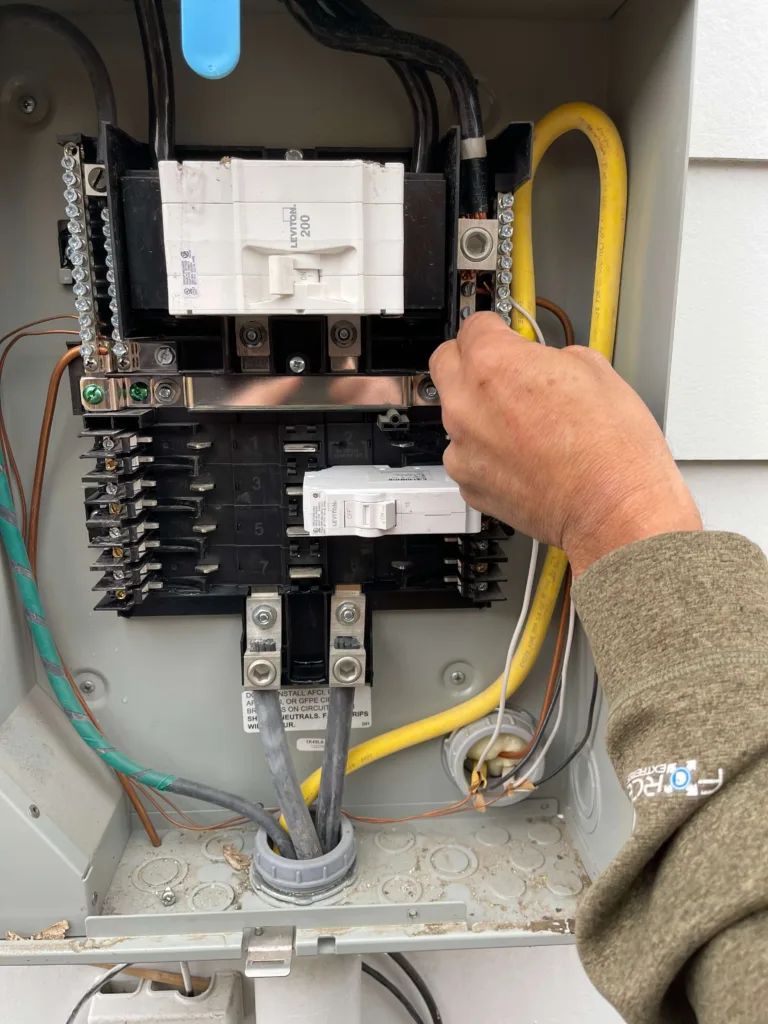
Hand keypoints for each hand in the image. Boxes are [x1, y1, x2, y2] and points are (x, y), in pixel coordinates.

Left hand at [429, 312, 701, 575]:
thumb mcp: (594, 368)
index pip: (473, 326)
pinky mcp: (469, 486)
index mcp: (493, 364)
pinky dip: (488, 454)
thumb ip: (551, 356)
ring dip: (480, 412)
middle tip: (501, 369)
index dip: (495, 328)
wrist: (614, 509)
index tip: (503, 334)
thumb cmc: (611, 448)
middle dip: (471, 360)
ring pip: (456, 416)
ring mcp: (463, 450)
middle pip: (446, 364)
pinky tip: (524, 458)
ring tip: (524, 426)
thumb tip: (543, 361)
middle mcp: (466, 406)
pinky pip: (468, 457)